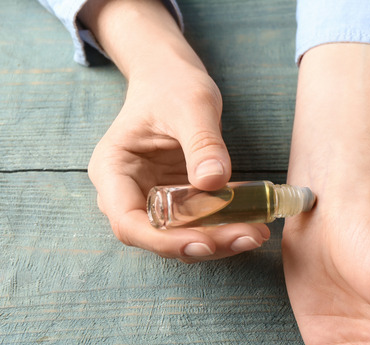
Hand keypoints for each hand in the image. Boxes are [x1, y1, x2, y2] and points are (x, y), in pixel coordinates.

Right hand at [81, 0, 268, 261]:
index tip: (205, 242)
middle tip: (246, 237)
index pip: (129, 222)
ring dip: (218, 240)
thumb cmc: (171, 84)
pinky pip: (198, 223)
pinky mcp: (177, 200)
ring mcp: (152, 198)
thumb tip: (213, 181)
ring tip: (256, 234)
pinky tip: (254, 223)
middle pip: (158, 236)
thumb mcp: (192, 104)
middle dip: (202, 243)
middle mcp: (128, 192)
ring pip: (181, 235)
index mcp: (113, 170)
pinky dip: (224, 226)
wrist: (171, 76)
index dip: (165, 241)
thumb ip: (202, 142)